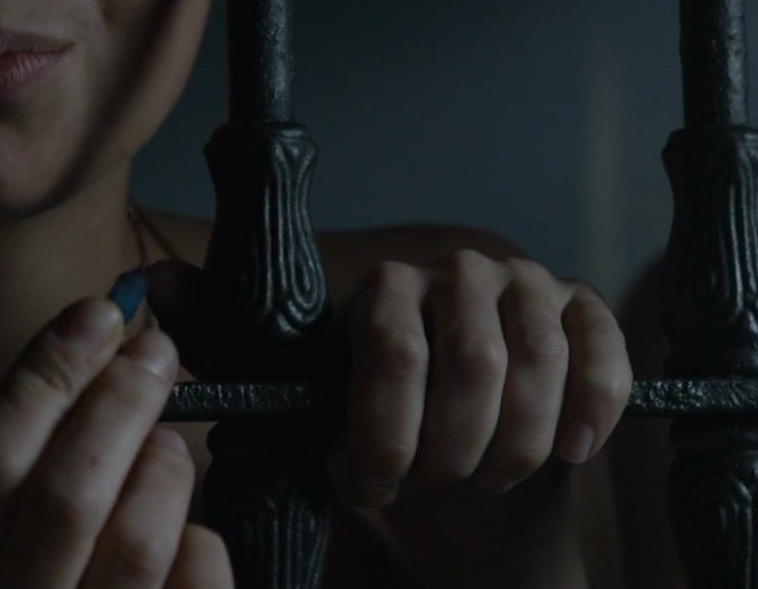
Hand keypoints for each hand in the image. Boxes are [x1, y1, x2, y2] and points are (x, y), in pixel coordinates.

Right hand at [0, 296, 231, 588]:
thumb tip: (79, 364)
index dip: (44, 375)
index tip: (96, 313)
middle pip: (65, 490)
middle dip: (120, 401)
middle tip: (156, 351)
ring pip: (139, 543)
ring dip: (166, 469)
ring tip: (172, 446)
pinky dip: (203, 550)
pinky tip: (195, 533)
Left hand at [148, 244, 630, 584]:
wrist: (462, 464)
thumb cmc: (374, 429)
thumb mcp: (298, 401)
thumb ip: (226, 341)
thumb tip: (154, 284)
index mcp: (386, 288)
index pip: (390, 344)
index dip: (387, 427)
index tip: (379, 483)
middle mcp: (461, 272)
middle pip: (474, 362)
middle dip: (455, 447)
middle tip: (437, 486)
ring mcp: (530, 289)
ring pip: (539, 365)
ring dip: (513, 443)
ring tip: (485, 477)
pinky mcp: (588, 316)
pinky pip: (603, 355)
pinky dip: (589, 410)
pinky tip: (566, 452)